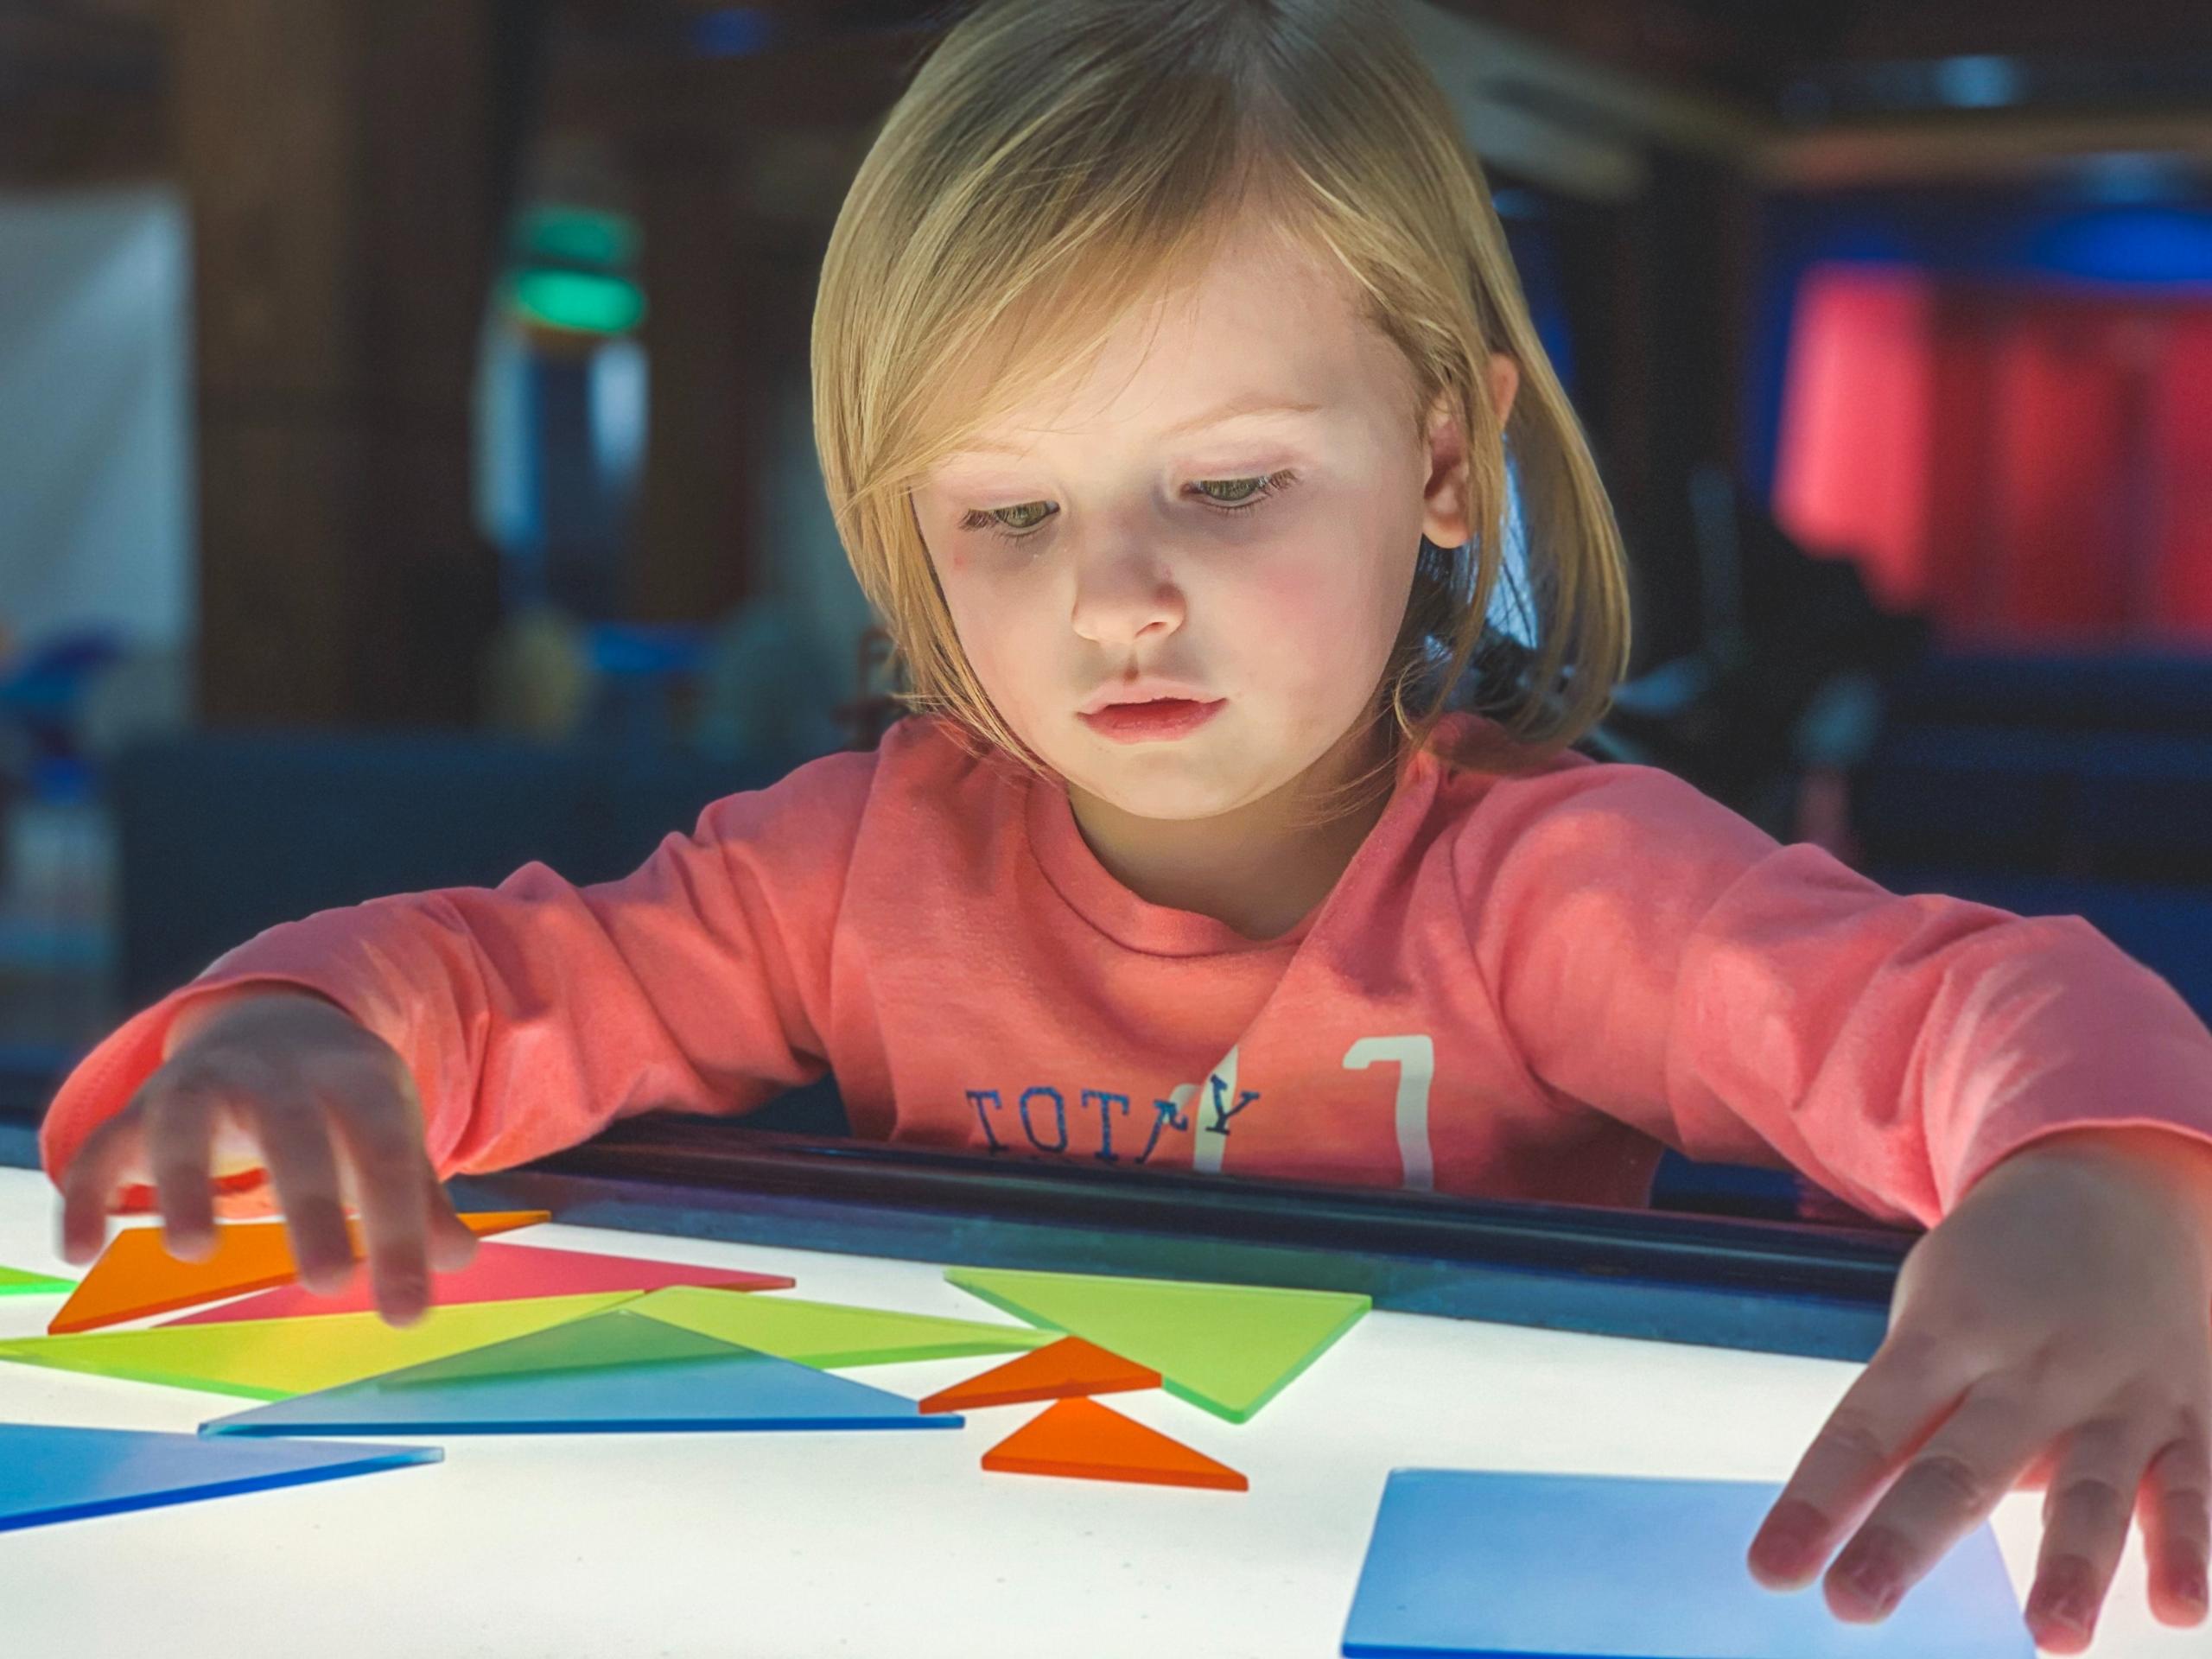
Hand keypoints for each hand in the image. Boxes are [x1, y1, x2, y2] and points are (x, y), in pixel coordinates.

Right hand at [56, 987, 479, 1326]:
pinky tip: (82, 1251)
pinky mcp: (139, 1109)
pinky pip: (104, 1147)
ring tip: (196, 1252)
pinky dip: (87, 1194)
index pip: (387, 1157)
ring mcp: (202, 1085)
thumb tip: (458, 1258)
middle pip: (296, 1135)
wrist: (273, 1021)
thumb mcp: (390, 1132)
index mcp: (357, 1082)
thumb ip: (419, 1199)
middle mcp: (279, 1076)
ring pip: (187, 1123)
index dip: (400, 1233)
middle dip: (314, 1206)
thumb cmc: (341, 1102)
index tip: (409, 1312)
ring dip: (188, 1182)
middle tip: (332, 1282)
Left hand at [1747, 1127, 2211, 1650]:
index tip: (1772, 1571)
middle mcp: (2028, 1366)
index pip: (1866, 1426)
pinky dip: (2191, 1548)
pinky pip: (2196, 1486)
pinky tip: (2176, 1607)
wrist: (2115, 1180)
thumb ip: (1921, 1413)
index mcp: (1945, 1334)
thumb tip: (1887, 1521)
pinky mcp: (2193, 1411)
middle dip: (1904, 1540)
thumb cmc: (1997, 1275)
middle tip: (1853, 1606)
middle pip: (1959, 1463)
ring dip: (2071, 1565)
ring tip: (2051, 1637)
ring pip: (2091, 1486)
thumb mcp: (1937, 1313)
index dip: (1816, 1500)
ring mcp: (2116, 1391)